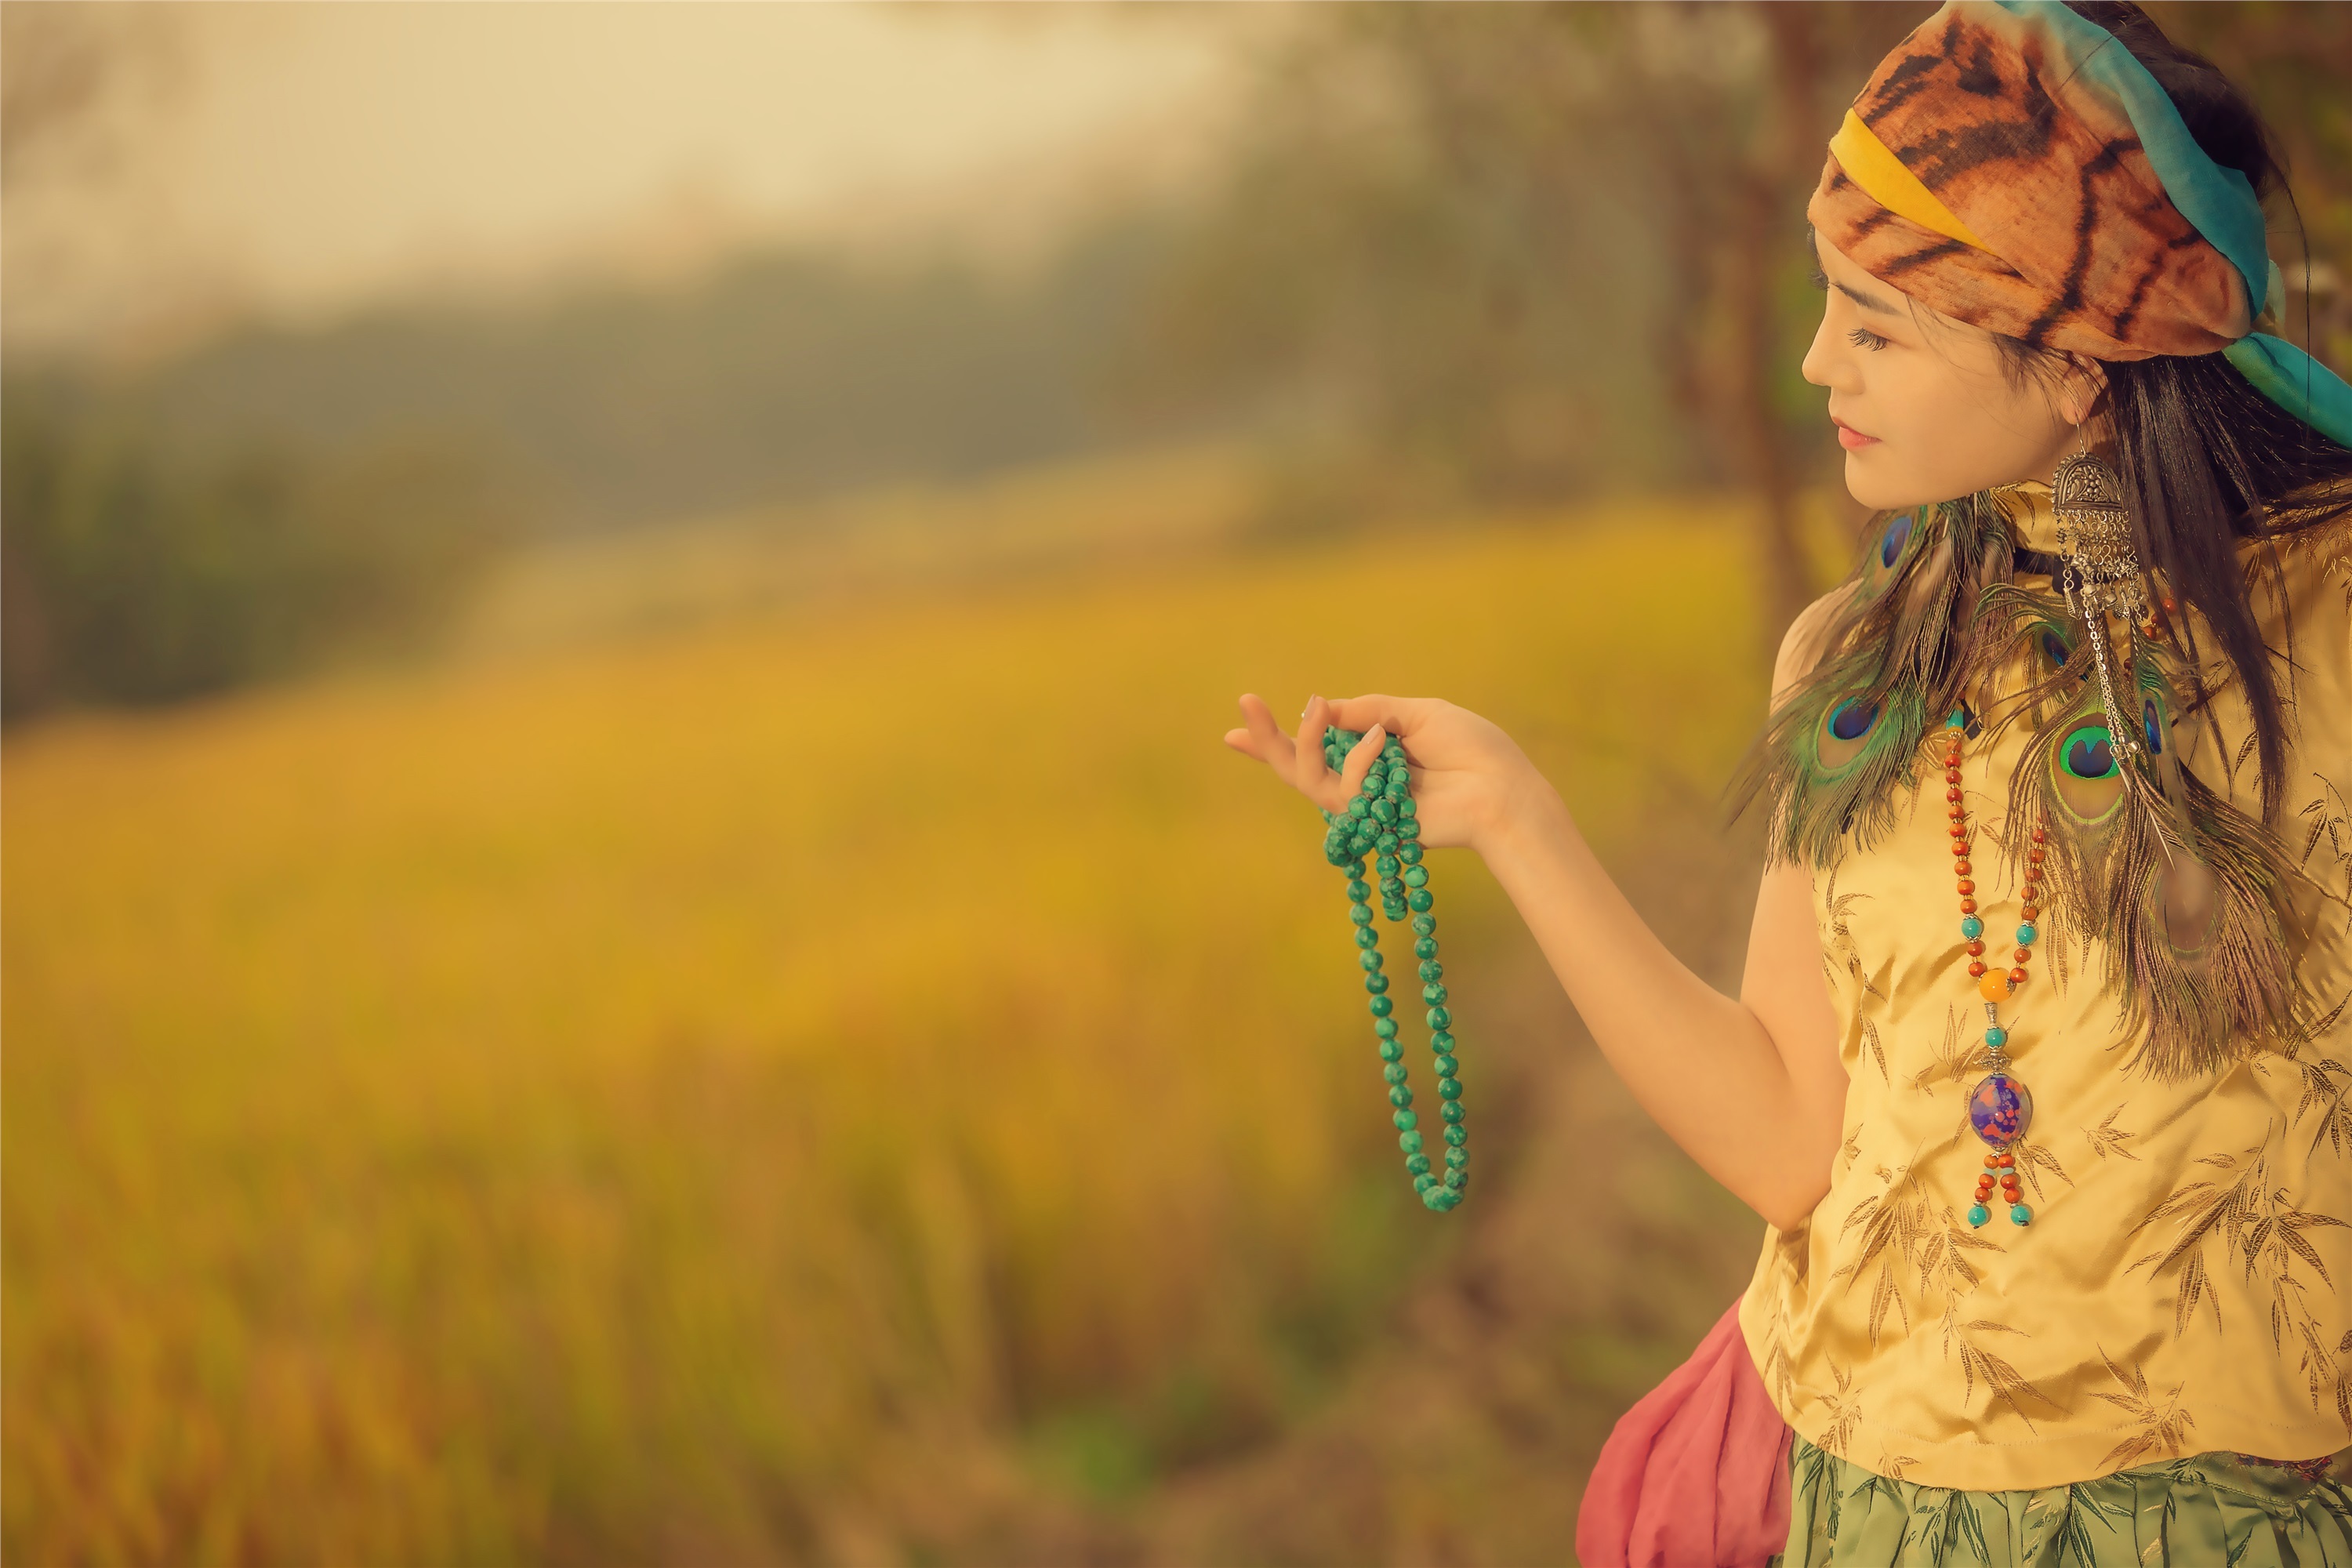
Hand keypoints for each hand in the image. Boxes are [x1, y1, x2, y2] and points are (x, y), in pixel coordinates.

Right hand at [1223, 692, 1546, 855]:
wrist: (1500, 789)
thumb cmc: (1472, 748)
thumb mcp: (1416, 711)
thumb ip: (1367, 710)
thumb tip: (1321, 707)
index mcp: (1374, 750)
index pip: (1318, 744)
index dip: (1277, 737)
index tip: (1238, 719)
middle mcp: (1363, 778)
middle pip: (1298, 766)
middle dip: (1267, 740)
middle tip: (1244, 706)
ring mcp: (1364, 803)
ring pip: (1307, 780)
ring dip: (1304, 743)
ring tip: (1315, 714)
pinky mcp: (1370, 822)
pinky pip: (1341, 789)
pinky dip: (1358, 761)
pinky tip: (1382, 743)